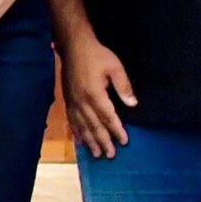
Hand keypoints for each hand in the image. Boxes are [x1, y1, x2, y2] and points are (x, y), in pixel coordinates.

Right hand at [59, 36, 137, 156]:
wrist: (73, 46)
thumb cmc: (97, 55)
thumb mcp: (115, 67)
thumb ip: (123, 86)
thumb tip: (132, 104)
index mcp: (95, 94)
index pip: (108, 117)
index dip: (116, 130)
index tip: (124, 141)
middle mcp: (82, 101)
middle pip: (94, 125)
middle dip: (103, 141)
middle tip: (111, 155)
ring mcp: (73, 102)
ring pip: (82, 126)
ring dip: (90, 141)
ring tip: (96, 154)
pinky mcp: (68, 100)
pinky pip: (72, 120)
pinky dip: (77, 133)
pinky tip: (81, 141)